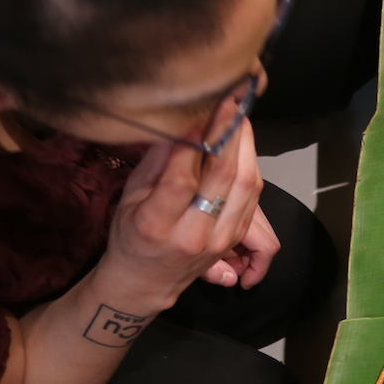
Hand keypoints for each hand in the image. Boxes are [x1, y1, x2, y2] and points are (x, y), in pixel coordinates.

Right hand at [98, 126, 265, 312]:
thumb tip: (179, 125)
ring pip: (246, 187)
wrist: (147, 281)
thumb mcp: (130, 198)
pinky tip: (243, 145)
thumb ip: (156, 164)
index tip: (203, 110)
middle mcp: (193, 234)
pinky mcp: (236, 238)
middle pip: (224, 180)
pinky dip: (251, 166)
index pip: (183, 179)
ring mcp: (220, 239)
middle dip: (230, 136)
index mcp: (156, 224)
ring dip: (247, 147)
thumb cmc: (131, 235)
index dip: (197, 142)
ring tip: (239, 116)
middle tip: (230, 103)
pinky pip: (253, 197)